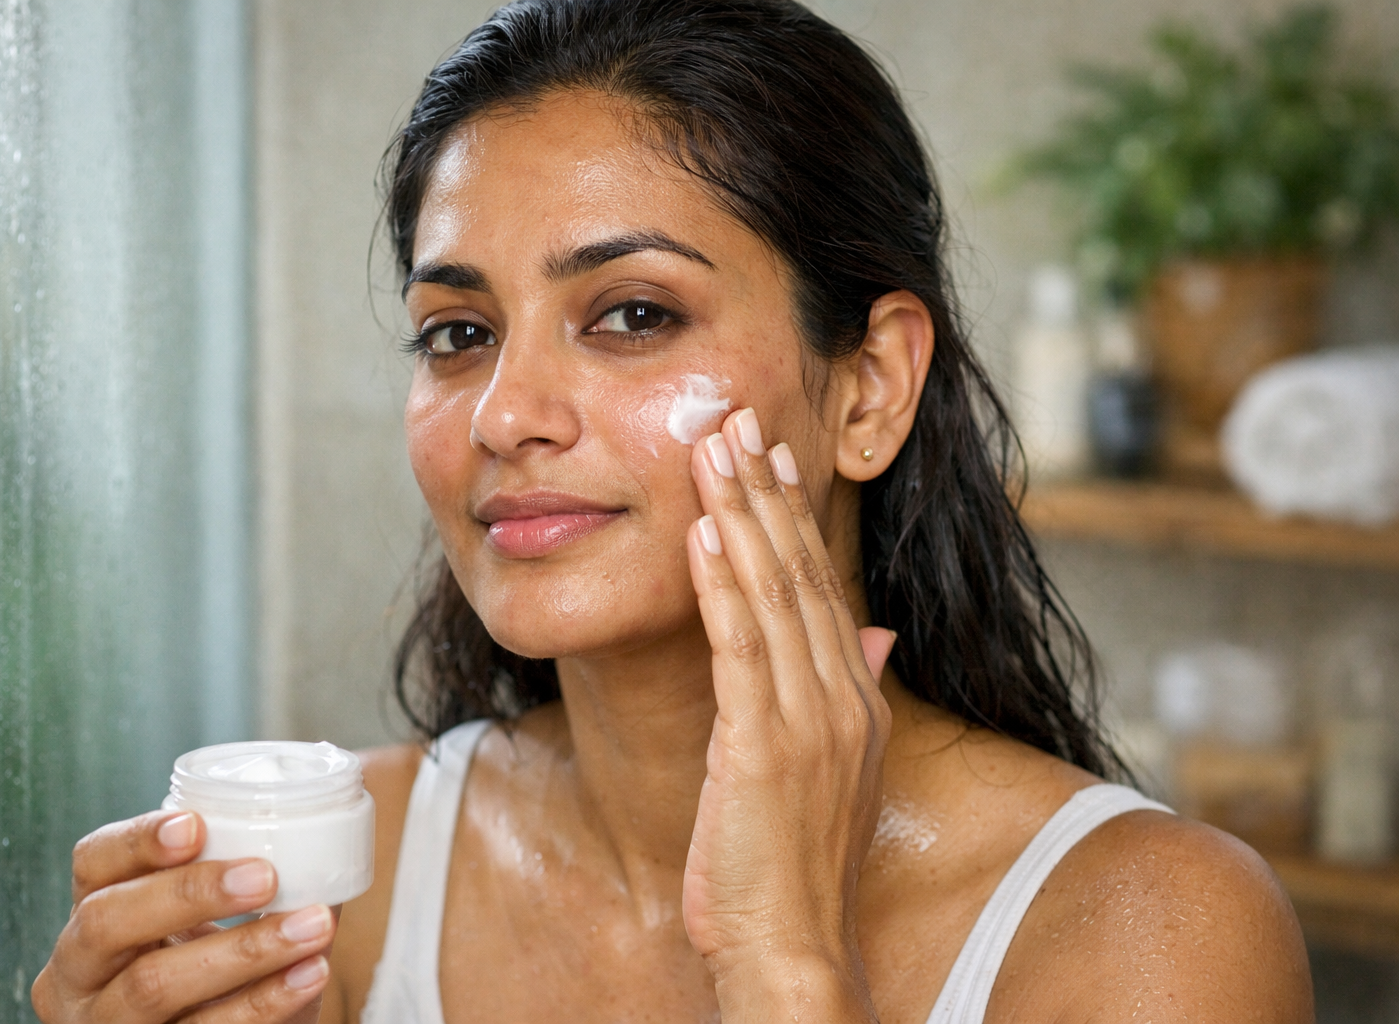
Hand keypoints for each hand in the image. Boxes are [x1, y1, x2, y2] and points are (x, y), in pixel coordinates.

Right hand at [30, 810, 335, 1022]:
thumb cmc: (215, 973)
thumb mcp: (208, 927)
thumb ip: (246, 882)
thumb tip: (328, 840)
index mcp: (93, 915)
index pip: (93, 862)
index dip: (138, 841)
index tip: (196, 826)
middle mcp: (79, 973)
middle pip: (107, 921)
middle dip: (188, 893)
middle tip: (265, 878)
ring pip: (153, 986)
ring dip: (244, 951)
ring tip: (315, 926)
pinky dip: (263, 1003)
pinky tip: (309, 975)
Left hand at [681, 408, 893, 1021]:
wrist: (791, 947)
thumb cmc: (790, 865)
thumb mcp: (827, 769)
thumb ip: (849, 692)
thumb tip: (870, 633)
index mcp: (852, 698)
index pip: (819, 584)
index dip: (791, 514)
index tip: (769, 452)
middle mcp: (841, 696)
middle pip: (800, 571)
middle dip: (765, 489)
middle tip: (737, 417)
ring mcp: (809, 719)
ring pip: (773, 594)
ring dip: (741, 514)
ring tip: (714, 447)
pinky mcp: (765, 746)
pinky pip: (742, 648)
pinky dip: (724, 586)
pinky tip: (706, 532)